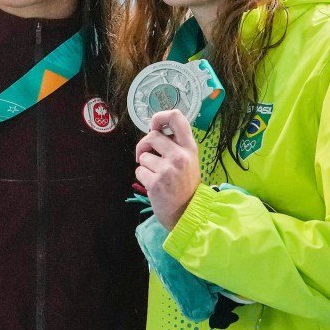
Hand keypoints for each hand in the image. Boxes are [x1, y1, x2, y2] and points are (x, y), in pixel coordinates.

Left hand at [135, 109, 200, 229]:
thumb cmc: (184, 185)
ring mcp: (168, 169)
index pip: (176, 117)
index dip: (160, 116)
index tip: (154, 126)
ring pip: (143, 156)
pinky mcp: (156, 182)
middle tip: (147, 157)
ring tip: (156, 175)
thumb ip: (175, 144)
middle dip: (144, 146)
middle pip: (151, 136)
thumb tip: (154, 128)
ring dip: (145, 165)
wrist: (187, 213)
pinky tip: (154, 185)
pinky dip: (143, 177)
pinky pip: (139, 171)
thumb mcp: (188, 161)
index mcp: (189, 147)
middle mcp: (180, 155)